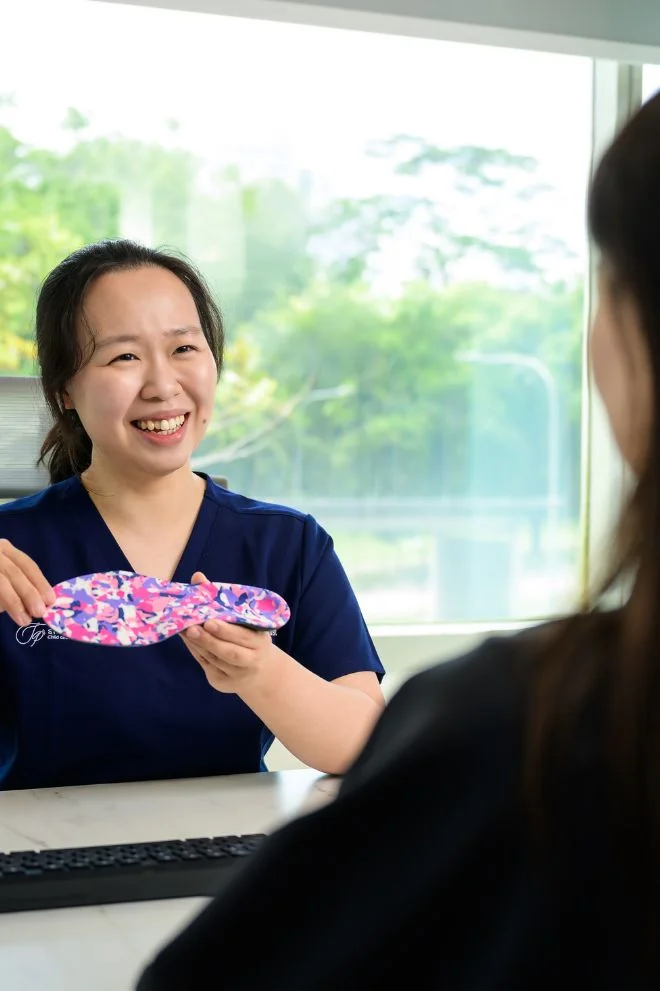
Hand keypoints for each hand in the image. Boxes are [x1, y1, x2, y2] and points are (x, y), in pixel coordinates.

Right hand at [0, 538, 54, 626]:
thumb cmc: (1, 577)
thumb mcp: (7, 573)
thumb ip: (21, 584)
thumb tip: (40, 603)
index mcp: (4, 548)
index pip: (26, 564)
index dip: (40, 582)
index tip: (51, 600)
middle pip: (14, 572)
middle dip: (28, 593)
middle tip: (39, 612)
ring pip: (1, 582)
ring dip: (13, 602)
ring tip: (24, 620)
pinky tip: (1, 611)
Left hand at [181, 572, 279, 692]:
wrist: (259, 671)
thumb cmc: (247, 636)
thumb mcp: (243, 619)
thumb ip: (220, 599)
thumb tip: (197, 576)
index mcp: (259, 642)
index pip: (242, 636)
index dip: (226, 630)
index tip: (209, 621)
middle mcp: (251, 660)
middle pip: (229, 652)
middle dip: (208, 640)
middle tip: (191, 628)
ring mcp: (236, 675)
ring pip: (214, 659)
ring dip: (197, 644)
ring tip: (184, 631)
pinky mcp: (222, 683)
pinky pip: (207, 666)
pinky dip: (196, 652)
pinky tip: (188, 641)